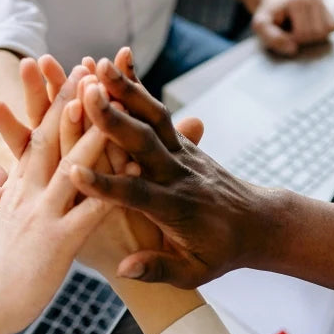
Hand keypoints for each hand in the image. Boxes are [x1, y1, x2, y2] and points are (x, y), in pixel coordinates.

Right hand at [0, 72, 111, 333]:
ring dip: (94, 131)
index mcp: (17, 188)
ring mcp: (43, 214)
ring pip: (74, 164)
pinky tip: (134, 170)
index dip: (53, 106)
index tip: (68, 79)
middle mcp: (29, 193)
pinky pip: (92, 210)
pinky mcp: (57, 242)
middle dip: (71, 101)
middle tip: (89, 68)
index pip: (35, 137)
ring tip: (112, 102)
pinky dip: (114, 188)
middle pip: (52, 138)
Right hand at [70, 55, 282, 287]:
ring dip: (126, 88)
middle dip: (114, 117)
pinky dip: (138, 86)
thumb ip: (159, 269)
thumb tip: (124, 269)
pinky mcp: (182, 140)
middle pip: (144, 142)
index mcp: (176, 207)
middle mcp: (178, 173)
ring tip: (99, 64)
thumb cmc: (221, 252)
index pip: (137, 193)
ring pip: (153, 116)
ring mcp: (182, 152)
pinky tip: (119, 62)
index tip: (74, 171)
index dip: (106, 183)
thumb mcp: (195, 272)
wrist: (260, 222)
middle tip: (88, 92)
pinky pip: (157, 111)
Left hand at [251, 0, 333, 55]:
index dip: (292, 39)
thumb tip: (293, 49)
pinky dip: (321, 32)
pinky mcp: (328, 6)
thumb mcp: (260, 26)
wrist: (272, 4)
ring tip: (299, 28)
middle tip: (290, 31)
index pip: (303, 34)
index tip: (282, 32)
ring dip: (312, 36)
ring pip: (327, 32)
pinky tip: (308, 26)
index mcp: (297, 1)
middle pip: (318, 33)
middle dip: (303, 38)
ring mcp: (322, 0)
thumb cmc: (267, 17)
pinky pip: (333, 27)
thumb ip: (272, 38)